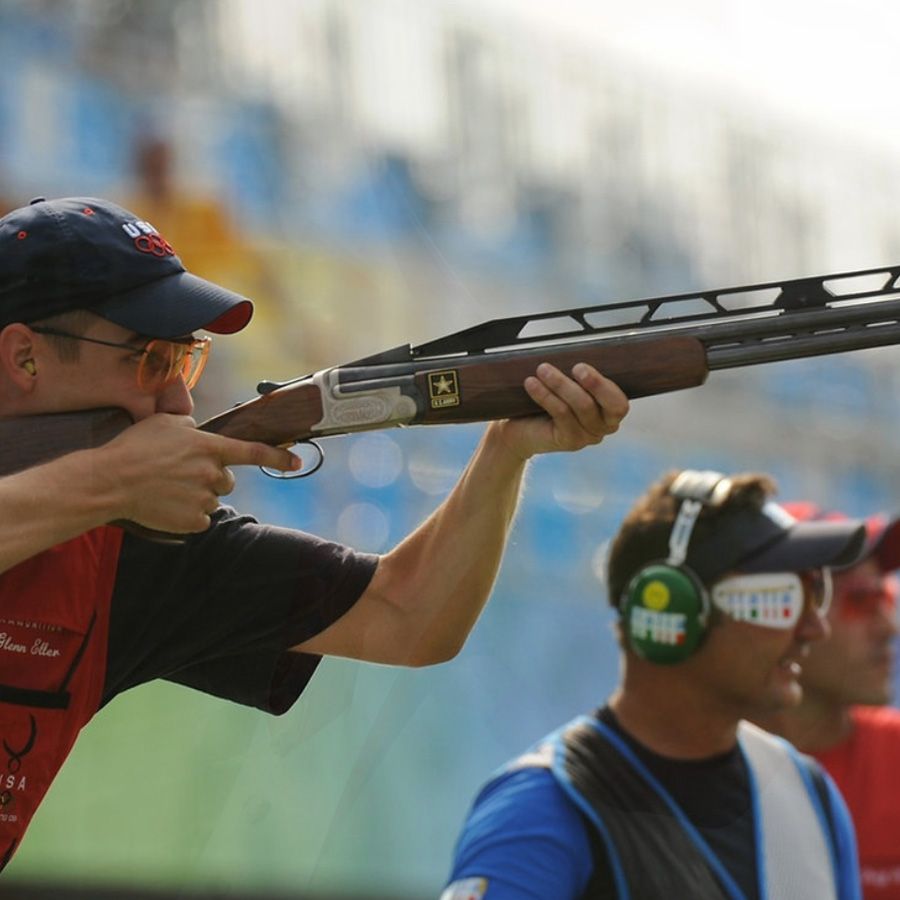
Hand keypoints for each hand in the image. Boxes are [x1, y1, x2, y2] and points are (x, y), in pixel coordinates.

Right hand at [98, 414, 299, 532]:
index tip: (297, 461)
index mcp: (210, 447)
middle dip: (212, 478)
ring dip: (197, 495)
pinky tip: (167, 505)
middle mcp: (212, 473)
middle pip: (227, 480)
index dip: (278, 457)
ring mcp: (204, 499)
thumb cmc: (134, 448)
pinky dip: (187, 515)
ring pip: (212, 499)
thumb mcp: (166, 423)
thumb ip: (191, 427)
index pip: (253, 452)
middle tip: (182, 474)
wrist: (110, 481)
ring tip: (167, 489)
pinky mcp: (193, 521)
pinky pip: (200, 519)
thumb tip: (199, 431)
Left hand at [495, 363, 628, 459]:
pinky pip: (561, 414)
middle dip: (592, 383)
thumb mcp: (569, 383)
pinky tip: (532, 384)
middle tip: (575, 367)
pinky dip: (546, 396)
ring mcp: (587, 436)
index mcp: (610, 410)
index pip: (619, 403)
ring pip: (581, 407)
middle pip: (604, 405)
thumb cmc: (549, 400)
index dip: (604, 386)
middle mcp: (603, 426)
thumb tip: (577, 348)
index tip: (581, 367)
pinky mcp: (570, 441)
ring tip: (542, 369)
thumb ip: (579, 374)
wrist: (521, 427)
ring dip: (561, 384)